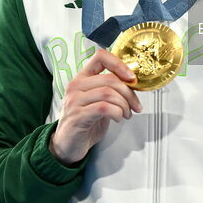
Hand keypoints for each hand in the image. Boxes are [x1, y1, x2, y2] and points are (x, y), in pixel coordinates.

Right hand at [48, 49, 142, 165]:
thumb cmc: (85, 122)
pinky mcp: (77, 116)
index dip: (119, 64)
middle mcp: (76, 86)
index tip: (132, 77)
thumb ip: (110, 89)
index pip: (100, 57)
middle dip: (129, 93)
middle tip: (135, 105)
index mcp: (82, 78)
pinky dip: (117, 112)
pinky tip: (118, 118)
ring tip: (126, 114)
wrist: (68, 144)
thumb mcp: (98, 100)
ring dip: (124, 104)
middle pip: (110, 79)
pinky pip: (104, 108)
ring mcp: (74, 100)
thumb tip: (133, 83)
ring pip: (108, 93)